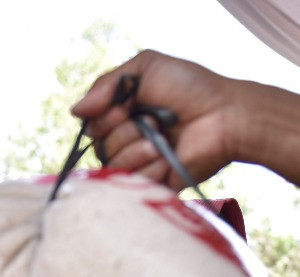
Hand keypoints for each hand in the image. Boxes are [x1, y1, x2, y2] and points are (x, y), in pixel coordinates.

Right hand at [72, 50, 238, 190]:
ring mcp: (142, 164)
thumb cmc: (190, 88)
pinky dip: (150, 166)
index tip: (124, 109)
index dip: (102, 119)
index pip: (92, 126)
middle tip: (152, 121)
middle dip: (122, 132)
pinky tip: (168, 157)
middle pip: (99, 147)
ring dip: (136, 149)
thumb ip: (106, 85)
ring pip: (113, 167)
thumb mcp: (145, 68)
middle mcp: (129, 140)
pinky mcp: (156, 184)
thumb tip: (75, 111)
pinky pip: (134, 184)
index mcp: (124, 114)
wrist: (224, 115)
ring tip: (162, 139)